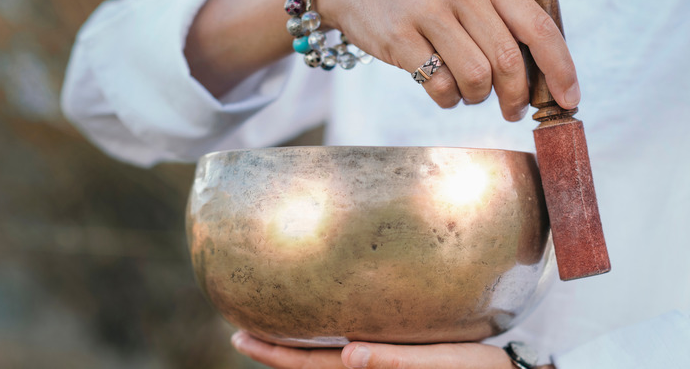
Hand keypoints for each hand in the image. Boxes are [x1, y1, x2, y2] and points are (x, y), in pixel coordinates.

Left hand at [232, 330, 555, 368]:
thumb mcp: (450, 365)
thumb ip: (401, 362)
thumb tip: (349, 353)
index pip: (315, 366)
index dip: (277, 355)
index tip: (241, 336)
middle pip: (312, 365)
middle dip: (275, 351)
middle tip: (239, 331)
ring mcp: (382, 366)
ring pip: (327, 360)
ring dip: (296, 347)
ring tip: (268, 327)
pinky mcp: (396, 358)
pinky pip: (351, 353)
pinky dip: (326, 342)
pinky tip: (321, 326)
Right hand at [316, 0, 578, 120]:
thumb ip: (499, 24)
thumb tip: (541, 78)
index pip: (538, 26)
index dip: (560, 68)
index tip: (569, 100)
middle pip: (509, 61)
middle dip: (517, 96)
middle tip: (512, 110)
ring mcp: (428, 13)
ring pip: (476, 77)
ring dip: (477, 98)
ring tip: (466, 92)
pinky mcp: (400, 38)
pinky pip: (439, 86)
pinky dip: (447, 100)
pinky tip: (441, 90)